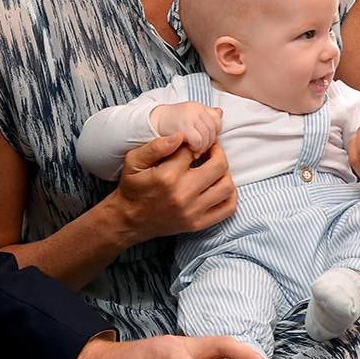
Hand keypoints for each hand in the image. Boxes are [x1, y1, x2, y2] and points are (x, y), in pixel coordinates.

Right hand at [114, 135, 235, 244]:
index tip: (190, 143)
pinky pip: (227, 209)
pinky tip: (219, 186)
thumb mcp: (133, 161)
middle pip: (218, 165)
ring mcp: (193, 211)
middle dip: (217, 152)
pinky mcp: (198, 223)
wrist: (130, 219)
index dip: (193, 143)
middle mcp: (183, 194)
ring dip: (224, 173)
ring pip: (226, 186)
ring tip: (214, 167)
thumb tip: (181, 135)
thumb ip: (156, 146)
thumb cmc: (132, 187)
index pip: (193, 150)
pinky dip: (230, 195)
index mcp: (167, 176)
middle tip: (210, 149)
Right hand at [150, 102, 222, 156]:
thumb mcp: (189, 114)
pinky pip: (198, 140)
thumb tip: (220, 112)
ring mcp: (189, 118)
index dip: (215, 132)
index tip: (207, 140)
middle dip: (209, 142)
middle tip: (201, 149)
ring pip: (207, 136)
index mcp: (198, 106)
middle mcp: (195, 109)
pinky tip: (190, 151)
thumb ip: (205, 114)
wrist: (151, 122)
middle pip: (213, 129)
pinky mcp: (182, 128)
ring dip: (203, 147)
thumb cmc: (171, 122)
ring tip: (196, 151)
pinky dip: (197, 148)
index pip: (217, 119)